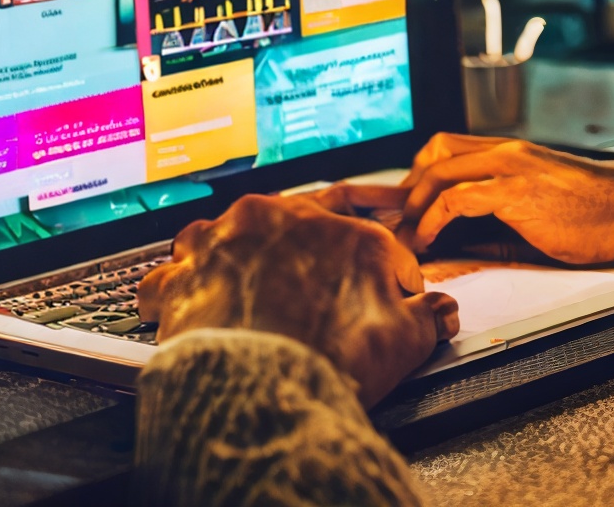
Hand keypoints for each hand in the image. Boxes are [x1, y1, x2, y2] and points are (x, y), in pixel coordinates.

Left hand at [137, 191, 459, 406]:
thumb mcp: (402, 339)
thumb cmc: (330, 359)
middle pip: (291, 224)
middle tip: (309, 281)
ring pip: (224, 234)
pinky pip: (172, 274)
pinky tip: (187, 303)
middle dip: (303, 250)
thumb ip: (425, 316)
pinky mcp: (182, 276)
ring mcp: (223, 243)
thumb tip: (441, 311)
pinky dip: (179, 289)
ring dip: (230, 255)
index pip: (367, 238)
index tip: (382, 293)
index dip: (380, 270)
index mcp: (335, 228)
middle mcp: (276, 221)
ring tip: (238, 282)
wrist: (264, 393)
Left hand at [395, 134, 613, 270]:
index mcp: (512, 152)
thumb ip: (499, 216)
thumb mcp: (540, 208)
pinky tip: (428, 239)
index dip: (418, 176)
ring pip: (439, 173)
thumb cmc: (601, 214)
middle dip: (408, 190)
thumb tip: (461, 243)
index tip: (404, 205)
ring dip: (414, 207)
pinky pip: (456, 199)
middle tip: (397, 221)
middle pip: (434, 155)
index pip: (446, 149)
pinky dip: (432, 220)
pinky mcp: (517, 191)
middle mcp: (507, 151)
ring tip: (406, 236)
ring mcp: (511, 167)